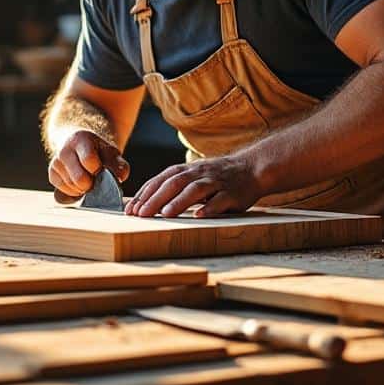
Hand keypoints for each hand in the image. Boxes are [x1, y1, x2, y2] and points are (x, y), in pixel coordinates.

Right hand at [48, 130, 129, 198]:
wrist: (78, 144)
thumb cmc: (97, 151)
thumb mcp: (111, 153)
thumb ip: (120, 165)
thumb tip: (120, 177)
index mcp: (80, 139)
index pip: (89, 160)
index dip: (97, 169)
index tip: (101, 170)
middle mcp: (64, 150)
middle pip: (79, 178)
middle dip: (91, 184)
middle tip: (96, 179)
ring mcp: (56, 163)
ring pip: (72, 187)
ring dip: (83, 189)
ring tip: (88, 179)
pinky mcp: (52, 175)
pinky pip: (64, 192)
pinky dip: (75, 192)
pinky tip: (79, 184)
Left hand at [125, 153, 262, 217]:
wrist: (252, 168)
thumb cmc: (217, 177)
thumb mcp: (194, 177)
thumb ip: (174, 186)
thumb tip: (146, 202)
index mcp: (187, 170)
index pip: (161, 180)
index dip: (145, 194)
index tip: (131, 209)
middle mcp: (199, 174)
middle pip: (174, 184)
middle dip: (156, 199)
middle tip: (141, 214)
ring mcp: (216, 182)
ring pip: (196, 189)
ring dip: (180, 202)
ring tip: (166, 214)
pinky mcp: (232, 193)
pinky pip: (220, 200)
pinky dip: (210, 207)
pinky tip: (200, 216)